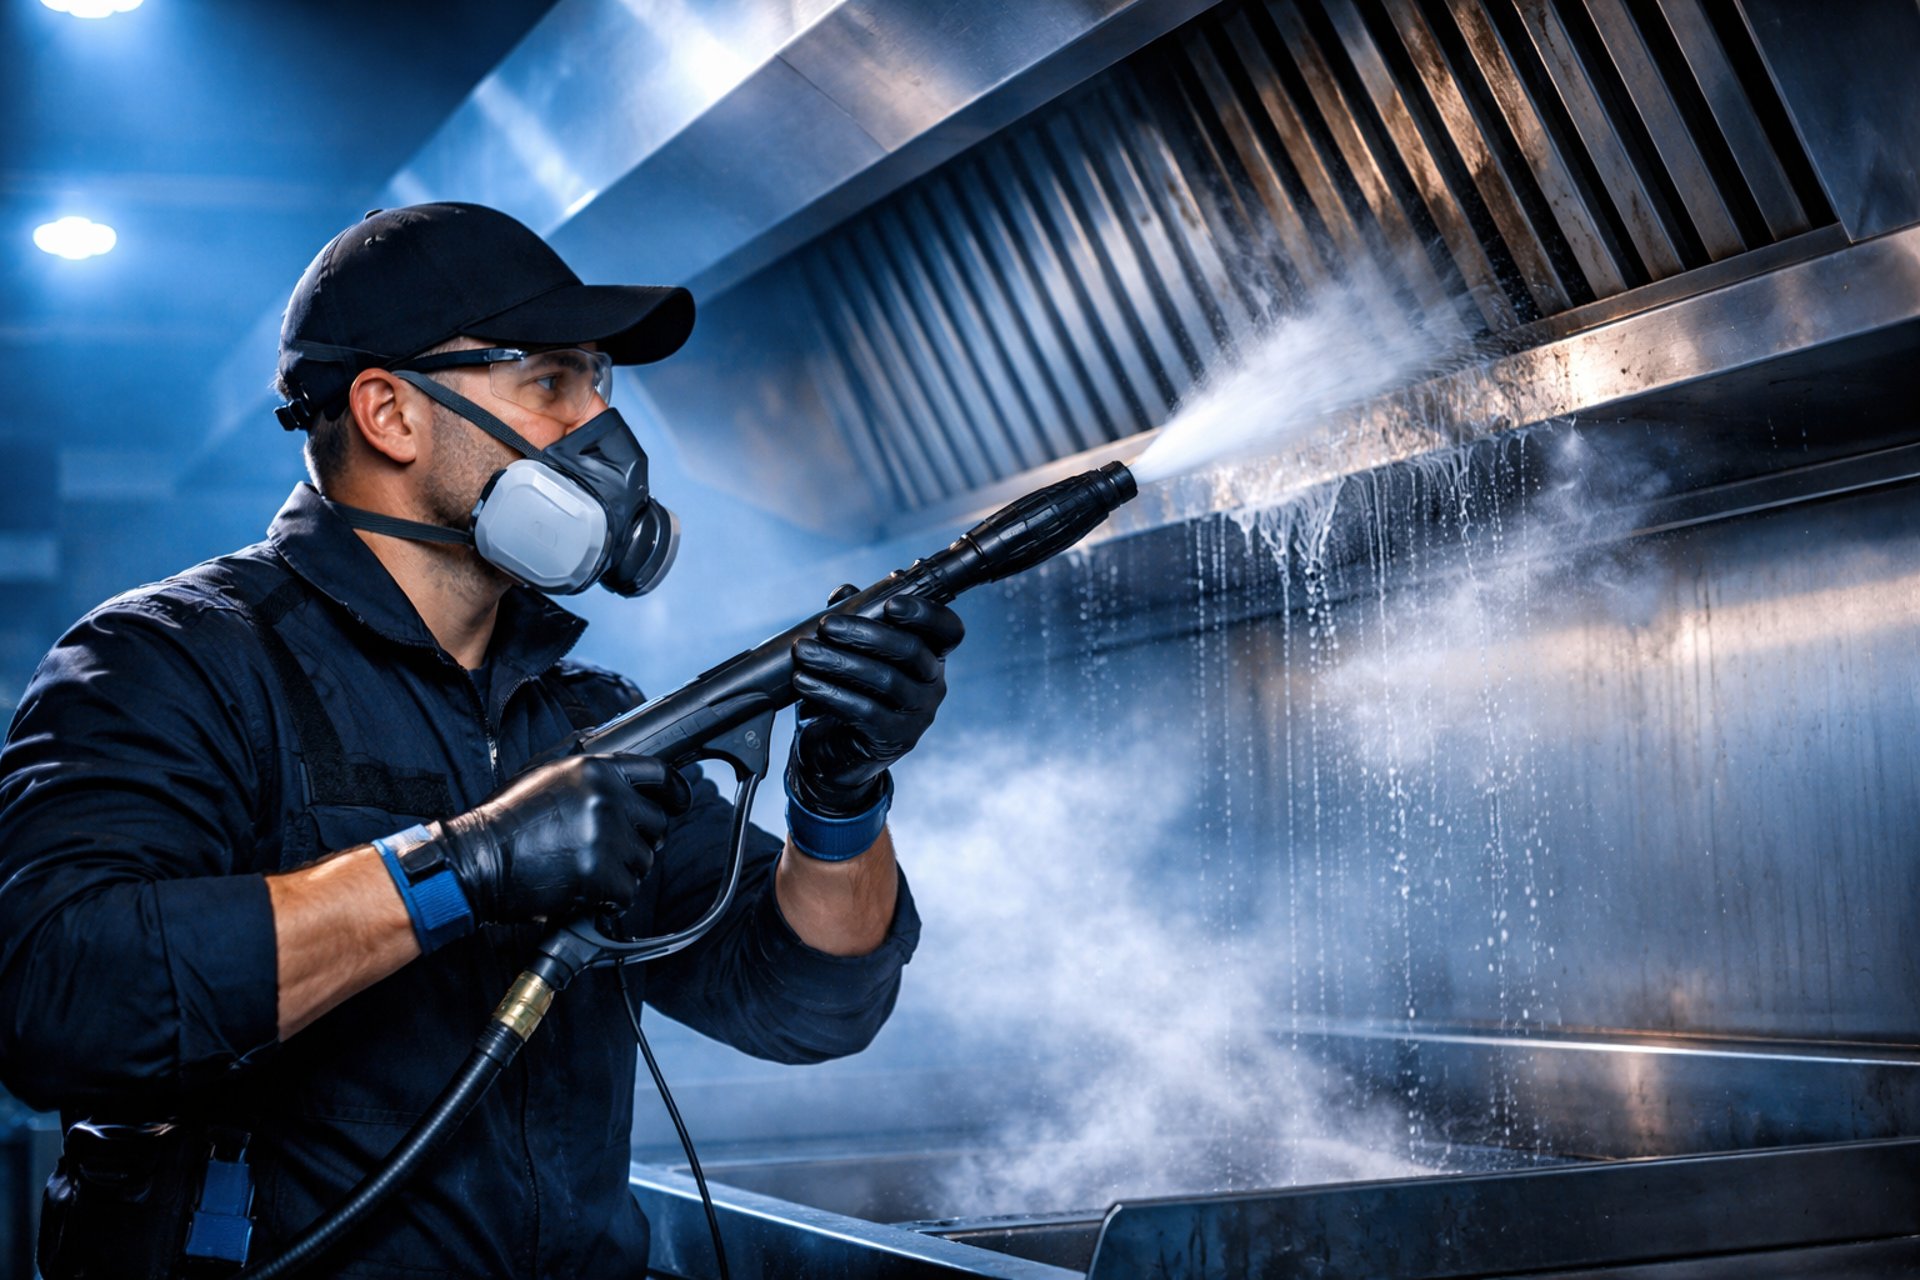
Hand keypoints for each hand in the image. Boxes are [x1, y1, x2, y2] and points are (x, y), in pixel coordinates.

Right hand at [426, 754, 690, 921]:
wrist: (477, 859)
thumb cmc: (506, 821)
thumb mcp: (545, 775)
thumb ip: (586, 771)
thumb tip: (620, 772)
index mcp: (594, 769)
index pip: (658, 773)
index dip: (676, 791)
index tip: (681, 802)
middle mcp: (606, 797)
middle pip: (658, 822)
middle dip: (642, 840)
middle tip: (614, 852)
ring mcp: (605, 834)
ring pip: (644, 860)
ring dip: (623, 871)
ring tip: (585, 869)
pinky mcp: (600, 872)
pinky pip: (628, 892)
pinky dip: (610, 899)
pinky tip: (583, 890)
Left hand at [788, 595, 964, 815]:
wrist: (836, 753)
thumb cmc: (850, 693)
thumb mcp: (852, 654)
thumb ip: (855, 620)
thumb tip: (844, 593)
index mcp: (931, 656)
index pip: (948, 630)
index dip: (926, 613)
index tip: (890, 604)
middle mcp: (934, 684)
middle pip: (912, 650)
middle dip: (864, 633)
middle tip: (825, 625)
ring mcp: (919, 715)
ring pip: (885, 680)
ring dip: (838, 662)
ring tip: (803, 652)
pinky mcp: (895, 739)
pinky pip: (864, 711)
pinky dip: (829, 693)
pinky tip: (803, 681)